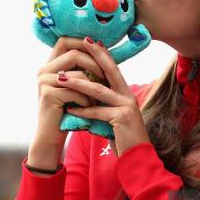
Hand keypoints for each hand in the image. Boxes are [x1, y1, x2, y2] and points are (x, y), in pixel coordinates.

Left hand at [56, 36, 150, 156]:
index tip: (89, 41)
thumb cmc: (123, 138)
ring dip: (78, 83)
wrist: (138, 158)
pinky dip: (83, 110)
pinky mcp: (122, 118)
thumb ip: (105, 103)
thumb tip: (88, 92)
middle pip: (110, 70)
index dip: (102, 54)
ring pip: (99, 90)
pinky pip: (98, 111)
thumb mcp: (115, 116)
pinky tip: (70, 109)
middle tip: (81, 42)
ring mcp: (126, 106)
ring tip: (61, 78)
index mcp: (126, 94)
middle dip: (94, 55)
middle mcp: (128, 96)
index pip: (113, 69)